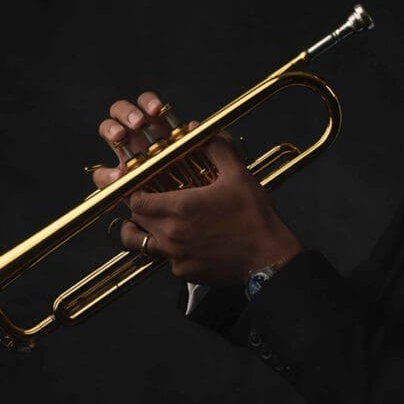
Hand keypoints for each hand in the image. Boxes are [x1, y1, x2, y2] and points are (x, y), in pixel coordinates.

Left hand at [92, 92, 302, 284]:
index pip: (135, 200)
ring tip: (154, 224)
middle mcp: (171, 234)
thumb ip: (216, 149)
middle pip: (134, 220)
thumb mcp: (238, 175)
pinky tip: (185, 242)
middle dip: (138, 209)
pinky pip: (165, 261)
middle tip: (150, 200)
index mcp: (179, 207)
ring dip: (143, 233)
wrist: (269, 258)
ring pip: (141, 245)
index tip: (141, 185)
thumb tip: (200, 130)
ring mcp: (176, 257)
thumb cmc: (254, 217)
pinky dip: (169, 251)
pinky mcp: (185, 273)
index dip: (134, 191)